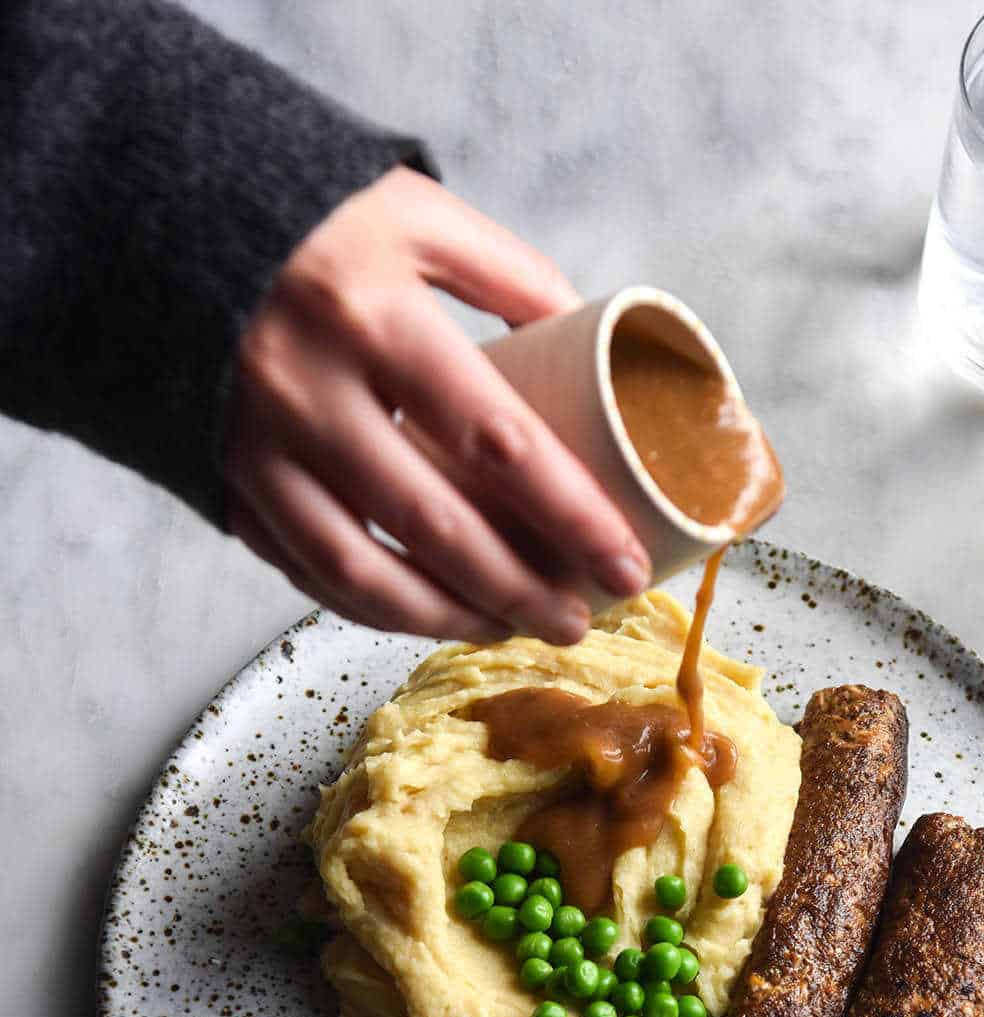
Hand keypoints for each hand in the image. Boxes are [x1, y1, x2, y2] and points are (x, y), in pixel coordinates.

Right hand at [225, 167, 649, 643]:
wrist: (148, 222)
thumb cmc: (301, 216)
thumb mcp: (411, 210)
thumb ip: (508, 273)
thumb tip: (591, 345)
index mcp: (372, 316)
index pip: (497, 442)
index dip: (570, 516)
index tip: (625, 563)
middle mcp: (311, 395)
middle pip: (439, 528)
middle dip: (520, 591)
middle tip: (577, 621)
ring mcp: (260, 451)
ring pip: (365, 574)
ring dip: (448, 618)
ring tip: (510, 629)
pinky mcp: (228, 485)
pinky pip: (308, 573)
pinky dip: (375, 607)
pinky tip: (429, 614)